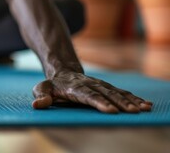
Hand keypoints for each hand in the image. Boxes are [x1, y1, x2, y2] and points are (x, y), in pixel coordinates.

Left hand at [32, 73, 152, 112]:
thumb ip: (41, 96)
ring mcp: (100, 85)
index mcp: (75, 87)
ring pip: (116, 92)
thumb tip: (37, 104)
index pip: (88, 95)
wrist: (63, 71)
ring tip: (143, 109)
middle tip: (131, 112)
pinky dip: (134, 98)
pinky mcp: (106, 87)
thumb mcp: (42, 88)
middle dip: (120, 103)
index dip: (99, 102)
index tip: (110, 110)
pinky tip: (145, 104)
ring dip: (130, 100)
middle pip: (106, 94)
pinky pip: (121, 92)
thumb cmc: (52, 85)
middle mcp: (90, 85)